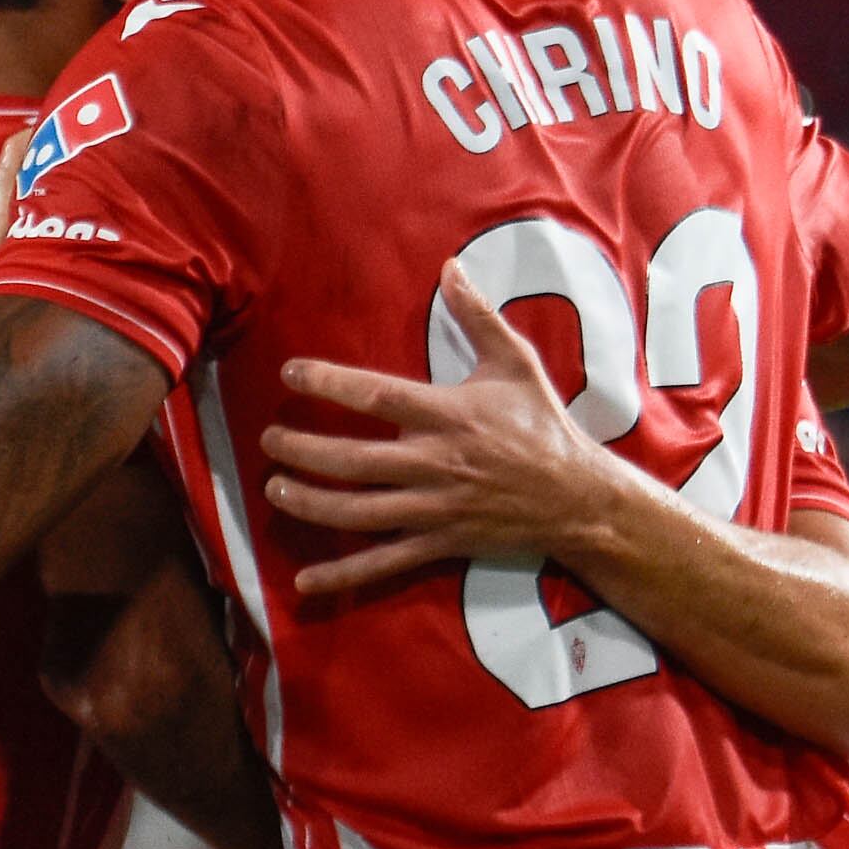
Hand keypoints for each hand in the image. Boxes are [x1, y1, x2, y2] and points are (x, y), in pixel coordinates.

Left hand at [256, 260, 632, 595]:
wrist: (579, 498)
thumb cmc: (542, 425)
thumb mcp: (515, 363)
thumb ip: (477, 316)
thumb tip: (450, 266)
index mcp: (448, 415)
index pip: (378, 397)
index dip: (330, 383)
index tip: (290, 372)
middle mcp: (436, 464)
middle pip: (355, 460)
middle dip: (304, 451)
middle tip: (269, 440)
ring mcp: (436, 508)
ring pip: (360, 512)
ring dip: (311, 502)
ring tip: (274, 489)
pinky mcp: (440, 543)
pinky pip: (385, 563)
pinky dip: (343, 575)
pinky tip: (304, 582)